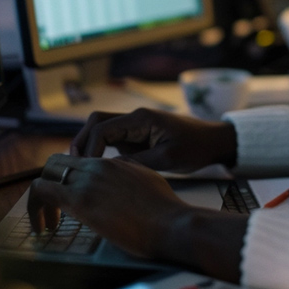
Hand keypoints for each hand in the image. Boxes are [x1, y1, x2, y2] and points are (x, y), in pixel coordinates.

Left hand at [27, 154, 245, 279]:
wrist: (170, 223)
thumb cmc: (164, 209)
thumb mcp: (146, 180)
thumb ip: (128, 173)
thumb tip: (119, 174)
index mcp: (113, 162)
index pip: (76, 160)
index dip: (64, 176)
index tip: (65, 198)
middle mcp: (96, 166)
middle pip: (55, 163)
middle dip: (47, 185)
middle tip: (51, 210)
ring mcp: (87, 181)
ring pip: (44, 177)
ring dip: (38, 201)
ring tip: (45, 224)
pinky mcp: (79, 200)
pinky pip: (41, 193)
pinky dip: (35, 208)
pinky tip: (43, 228)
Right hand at [71, 108, 236, 171]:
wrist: (213, 142)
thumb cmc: (195, 148)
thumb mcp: (168, 159)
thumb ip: (138, 163)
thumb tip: (109, 170)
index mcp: (141, 119)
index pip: (103, 128)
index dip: (89, 148)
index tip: (86, 169)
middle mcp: (134, 119)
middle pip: (96, 122)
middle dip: (82, 142)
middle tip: (75, 167)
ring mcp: (135, 127)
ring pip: (102, 129)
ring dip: (90, 145)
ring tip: (83, 170)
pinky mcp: (138, 136)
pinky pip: (113, 140)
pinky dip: (101, 151)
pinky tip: (98, 169)